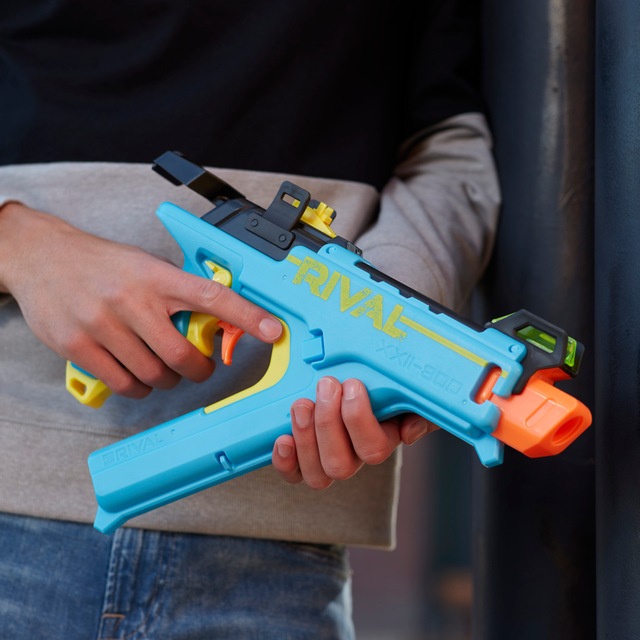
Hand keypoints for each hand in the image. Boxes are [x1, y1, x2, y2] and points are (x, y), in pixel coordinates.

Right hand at [0, 203, 281, 398]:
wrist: (40, 256)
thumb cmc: (100, 263)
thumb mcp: (145, 266)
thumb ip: (176, 292)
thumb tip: (214, 321)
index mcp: (155, 275)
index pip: (211, 296)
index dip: (246, 315)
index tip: (271, 329)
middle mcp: (132, 299)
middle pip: (183, 355)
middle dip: (199, 369)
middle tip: (199, 366)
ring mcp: (103, 324)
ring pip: (155, 375)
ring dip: (168, 379)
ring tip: (162, 366)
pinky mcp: (78, 346)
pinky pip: (124, 383)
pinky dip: (139, 387)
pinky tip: (138, 375)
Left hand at [272, 377, 438, 488]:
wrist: (354, 378)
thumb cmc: (385, 385)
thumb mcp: (410, 393)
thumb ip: (420, 410)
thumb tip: (408, 432)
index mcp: (382, 438)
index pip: (374, 449)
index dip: (358, 419)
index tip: (351, 384)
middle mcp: (355, 455)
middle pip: (341, 465)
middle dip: (328, 423)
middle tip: (326, 386)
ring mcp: (328, 458)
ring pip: (318, 473)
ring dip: (306, 438)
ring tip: (301, 404)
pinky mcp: (303, 457)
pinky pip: (295, 474)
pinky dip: (286, 462)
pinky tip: (283, 438)